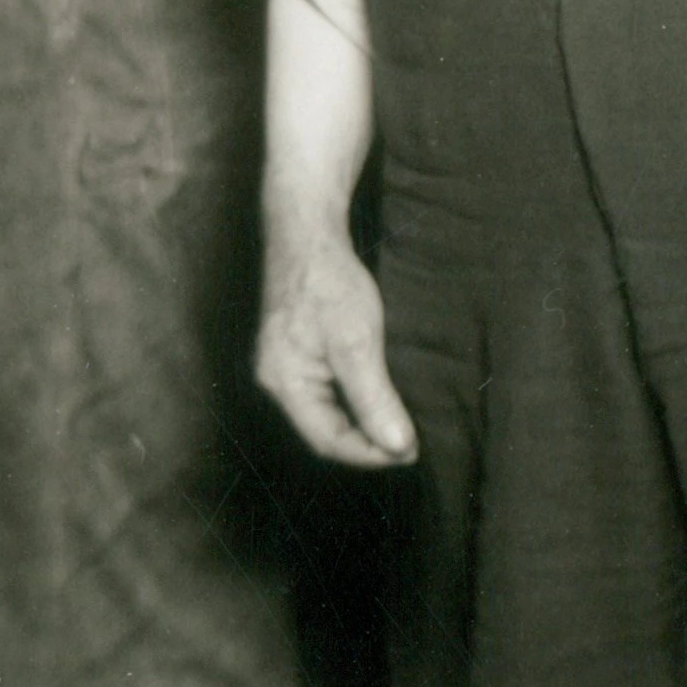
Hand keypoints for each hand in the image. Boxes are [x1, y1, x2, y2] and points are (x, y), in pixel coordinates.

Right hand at [254, 222, 417, 468]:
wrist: (306, 232)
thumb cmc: (328, 281)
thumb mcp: (357, 343)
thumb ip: (374, 398)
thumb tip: (398, 446)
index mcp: (283, 383)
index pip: (327, 441)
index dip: (371, 454)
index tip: (411, 452)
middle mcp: (275, 380)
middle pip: (322, 432)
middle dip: (367, 444)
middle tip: (411, 443)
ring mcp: (282, 366)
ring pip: (324, 413)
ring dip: (361, 425)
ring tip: (399, 425)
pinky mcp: (295, 351)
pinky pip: (323, 393)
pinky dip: (353, 403)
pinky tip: (377, 397)